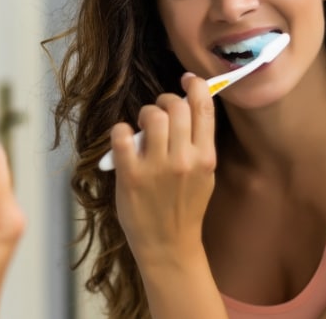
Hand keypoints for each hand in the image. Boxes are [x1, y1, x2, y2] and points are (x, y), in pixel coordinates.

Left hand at [111, 73, 215, 265]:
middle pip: (176, 105)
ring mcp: (156, 167)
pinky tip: (124, 139)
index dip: (195, 85)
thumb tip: (188, 104)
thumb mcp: (205, 174)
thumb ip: (198, 142)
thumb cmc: (185, 206)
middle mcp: (183, 159)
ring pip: (151, 115)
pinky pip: (121, 135)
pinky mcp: (131, 176)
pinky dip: (120, 131)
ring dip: (144, 114)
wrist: (168, 244)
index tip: (186, 80)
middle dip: (165, 102)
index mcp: (205, 157)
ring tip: (142, 127)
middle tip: (159, 113)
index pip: (203, 106)